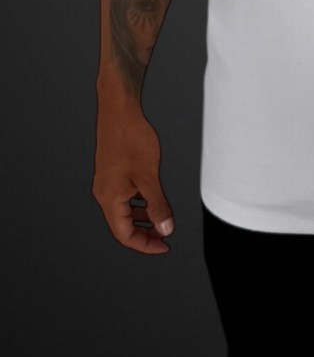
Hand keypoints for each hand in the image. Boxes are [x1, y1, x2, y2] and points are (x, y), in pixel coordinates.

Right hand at [92, 106, 173, 253]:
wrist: (119, 110)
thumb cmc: (131, 139)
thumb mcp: (149, 176)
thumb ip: (158, 205)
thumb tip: (165, 229)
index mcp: (110, 199)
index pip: (125, 235)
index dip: (146, 245)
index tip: (165, 245)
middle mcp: (104, 194)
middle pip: (123, 226)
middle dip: (145, 233)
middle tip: (166, 236)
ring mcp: (107, 183)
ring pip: (125, 211)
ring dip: (143, 217)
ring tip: (163, 218)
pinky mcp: (112, 172)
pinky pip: (125, 197)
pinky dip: (139, 202)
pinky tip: (154, 197)